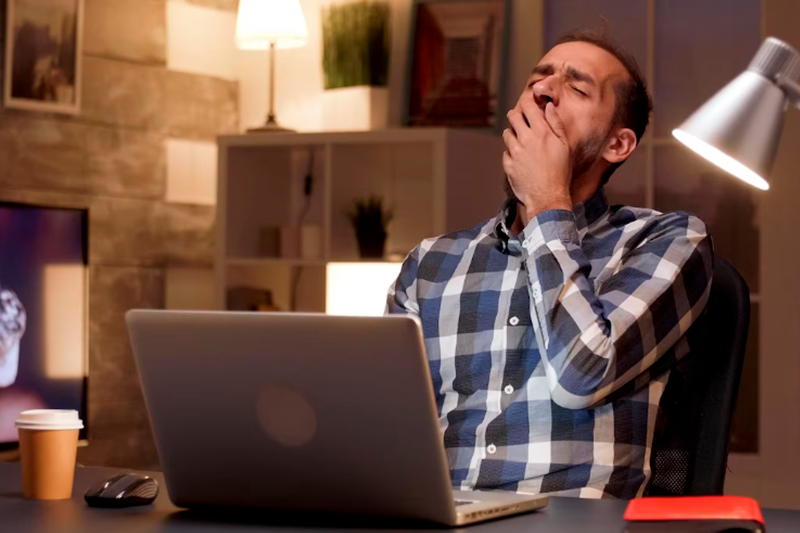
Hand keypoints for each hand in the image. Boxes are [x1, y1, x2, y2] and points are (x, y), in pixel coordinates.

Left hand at [502, 99, 572, 217]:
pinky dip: (511, 152)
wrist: (547, 197)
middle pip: (513, 116)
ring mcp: (514, 152)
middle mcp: (525, 139)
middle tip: (523, 119)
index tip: (529, 102)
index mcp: (541, 132)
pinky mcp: (508, 164)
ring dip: (513, 133)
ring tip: (523, 141)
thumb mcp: (565, 145)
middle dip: (517, 115)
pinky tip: (521, 158)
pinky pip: (506, 152)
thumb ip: (556, 123)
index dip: (527, 101)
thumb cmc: (560, 172)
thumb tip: (548, 106)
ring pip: (507, 133)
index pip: (528, 106)